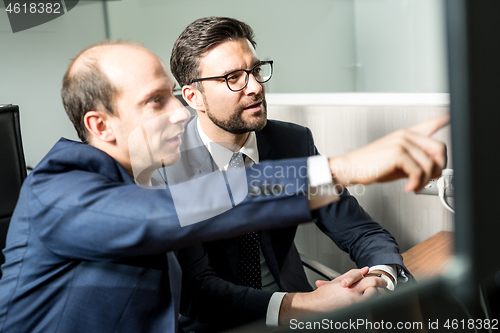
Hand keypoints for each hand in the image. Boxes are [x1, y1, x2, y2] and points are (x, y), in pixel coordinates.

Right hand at [278, 267, 386, 323]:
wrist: (314, 307)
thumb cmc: (323, 296)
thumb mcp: (337, 282)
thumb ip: (352, 275)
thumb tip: (364, 270)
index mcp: (350, 288)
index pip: (369, 280)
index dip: (376, 278)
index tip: (380, 280)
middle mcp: (354, 297)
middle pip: (374, 288)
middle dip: (381, 286)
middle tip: (385, 285)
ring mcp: (356, 307)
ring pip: (374, 298)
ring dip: (377, 295)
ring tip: (379, 294)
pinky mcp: (355, 313)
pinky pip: (367, 307)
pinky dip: (371, 304)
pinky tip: (370, 303)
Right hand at [328, 114, 448, 191]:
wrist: (351, 167)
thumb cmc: (372, 166)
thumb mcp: (398, 163)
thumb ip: (415, 163)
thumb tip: (432, 172)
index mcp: (406, 135)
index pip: (430, 123)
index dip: (444, 119)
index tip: (451, 117)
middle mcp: (406, 135)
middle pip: (439, 147)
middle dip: (439, 167)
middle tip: (429, 178)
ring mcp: (402, 142)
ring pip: (430, 163)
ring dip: (425, 180)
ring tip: (414, 186)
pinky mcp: (398, 152)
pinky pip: (418, 171)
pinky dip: (416, 184)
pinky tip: (408, 187)